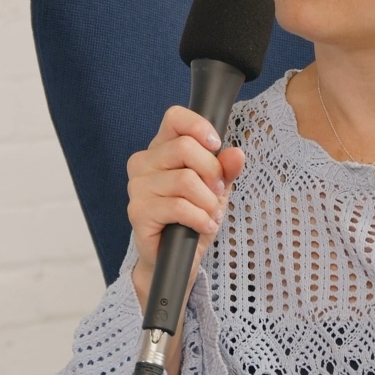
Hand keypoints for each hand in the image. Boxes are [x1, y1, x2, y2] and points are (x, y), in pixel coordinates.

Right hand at [126, 106, 246, 311]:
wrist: (175, 256)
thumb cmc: (192, 217)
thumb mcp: (217, 189)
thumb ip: (227, 169)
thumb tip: (236, 154)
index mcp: (161, 148)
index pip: (174, 117)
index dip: (199, 126)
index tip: (216, 145)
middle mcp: (143, 162)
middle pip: (185, 147)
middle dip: (213, 172)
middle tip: (218, 191)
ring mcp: (138, 187)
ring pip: (185, 180)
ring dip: (208, 201)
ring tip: (211, 214)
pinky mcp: (138, 211)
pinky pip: (179, 207)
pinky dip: (200, 218)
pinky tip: (204, 226)